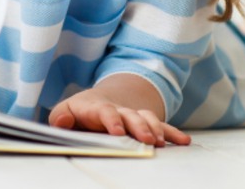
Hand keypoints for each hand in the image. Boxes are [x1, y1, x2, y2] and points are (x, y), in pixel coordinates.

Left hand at [48, 87, 190, 146]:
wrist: (98, 102)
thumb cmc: (78, 113)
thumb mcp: (65, 112)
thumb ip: (61, 117)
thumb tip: (62, 122)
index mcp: (97, 108)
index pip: (105, 111)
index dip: (112, 120)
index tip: (118, 132)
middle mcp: (119, 110)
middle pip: (131, 115)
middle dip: (140, 127)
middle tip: (148, 140)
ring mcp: (133, 116)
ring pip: (148, 119)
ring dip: (156, 129)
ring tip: (162, 142)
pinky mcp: (145, 123)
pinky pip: (161, 127)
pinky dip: (172, 133)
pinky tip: (183, 141)